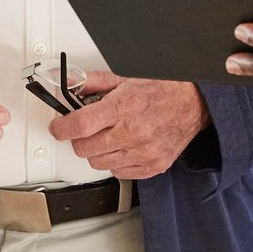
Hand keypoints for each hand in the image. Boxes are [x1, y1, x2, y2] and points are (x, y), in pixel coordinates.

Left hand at [48, 69, 207, 179]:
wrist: (194, 102)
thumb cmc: (163, 88)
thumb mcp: (125, 78)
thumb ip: (93, 83)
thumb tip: (70, 85)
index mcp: (123, 108)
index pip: (79, 126)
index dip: (61, 128)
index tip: (58, 127)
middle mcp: (132, 133)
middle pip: (84, 148)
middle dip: (79, 138)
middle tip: (86, 128)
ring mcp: (143, 153)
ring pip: (98, 163)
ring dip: (97, 151)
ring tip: (108, 136)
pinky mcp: (152, 166)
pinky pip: (118, 173)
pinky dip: (115, 162)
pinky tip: (122, 146)